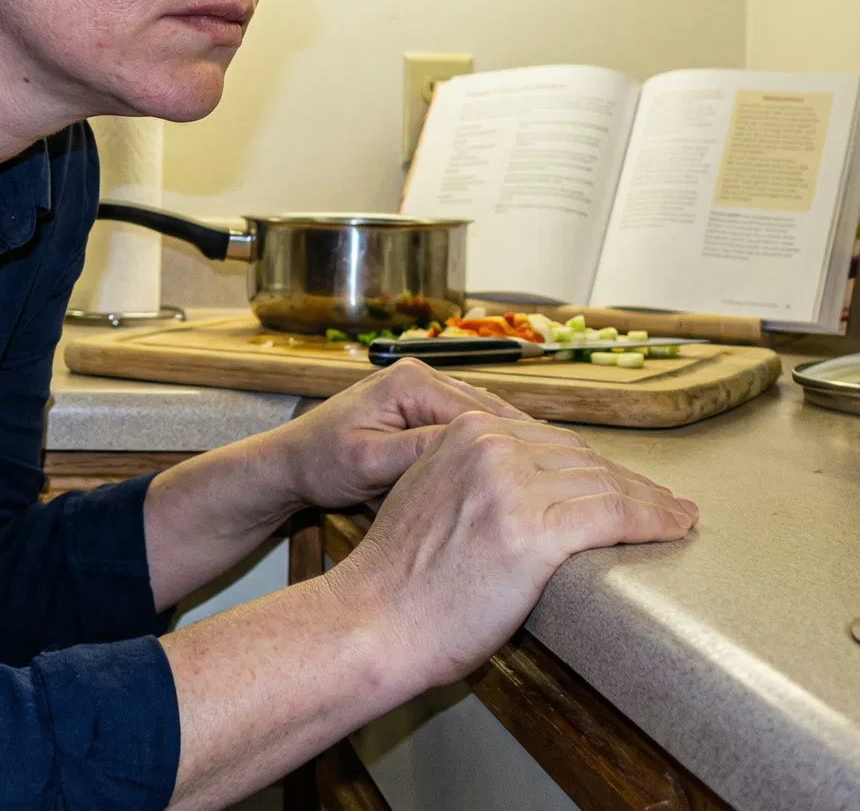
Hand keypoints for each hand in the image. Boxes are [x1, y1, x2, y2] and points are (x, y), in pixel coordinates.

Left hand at [265, 358, 531, 511]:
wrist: (291, 461)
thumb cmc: (320, 462)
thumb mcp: (367, 463)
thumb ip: (417, 453)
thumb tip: (473, 450)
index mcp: (410, 381)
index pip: (480, 414)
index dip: (520, 446)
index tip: (553, 476)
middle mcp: (423, 377)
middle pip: (491, 415)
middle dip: (526, 446)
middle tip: (568, 478)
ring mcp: (425, 392)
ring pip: (486, 423)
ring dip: (515, 450)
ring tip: (552, 481)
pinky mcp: (423, 411)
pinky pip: (471, 432)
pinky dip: (493, 452)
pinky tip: (517, 479)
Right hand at [331, 409, 698, 693]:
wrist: (374, 619)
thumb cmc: (400, 575)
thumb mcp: (429, 492)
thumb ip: (473, 474)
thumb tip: (528, 483)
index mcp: (465, 433)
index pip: (551, 440)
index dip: (596, 463)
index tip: (624, 479)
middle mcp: (491, 448)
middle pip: (583, 459)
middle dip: (627, 481)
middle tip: (661, 501)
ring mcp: (513, 488)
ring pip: (605, 485)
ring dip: (650, 501)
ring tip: (675, 516)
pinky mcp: (535, 533)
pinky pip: (614, 516)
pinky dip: (653, 521)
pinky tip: (673, 527)